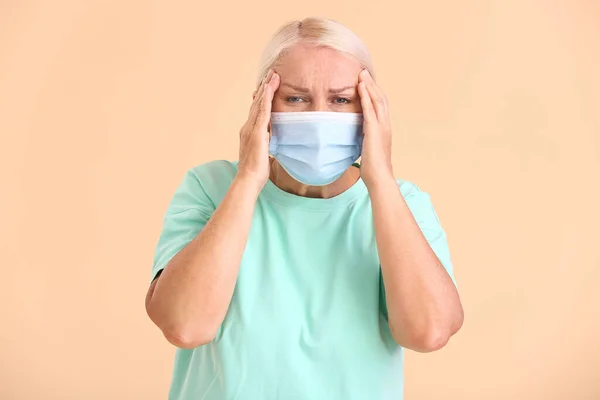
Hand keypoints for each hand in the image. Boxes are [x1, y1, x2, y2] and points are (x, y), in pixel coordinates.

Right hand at [237, 69, 279, 189]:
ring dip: (266, 88)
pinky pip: (262, 111)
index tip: (268, 86)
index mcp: (249, 133)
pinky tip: (269, 89)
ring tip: (273, 76)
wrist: (248, 179)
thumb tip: (271, 147)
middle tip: (271, 74)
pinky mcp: (257, 132)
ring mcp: (251, 129)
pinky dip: (266, 99)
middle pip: (257, 103)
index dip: (262, 98)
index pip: (257, 111)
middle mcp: (248, 128)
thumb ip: (266, 147)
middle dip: (264, 88)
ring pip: (259, 104)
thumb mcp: (263, 155)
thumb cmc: (256, 172)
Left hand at [357, 69, 394, 187]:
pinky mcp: (374, 130)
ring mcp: (382, 127)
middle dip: (372, 85)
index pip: (381, 107)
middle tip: (364, 72)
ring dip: (369, 85)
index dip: (374, 93)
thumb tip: (360, 141)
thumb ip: (366, 142)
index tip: (367, 83)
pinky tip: (360, 86)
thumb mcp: (369, 151)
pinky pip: (370, 108)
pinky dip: (365, 96)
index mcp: (385, 130)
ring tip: (362, 74)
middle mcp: (386, 125)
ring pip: (377, 100)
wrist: (379, 177)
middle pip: (381, 99)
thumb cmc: (373, 169)